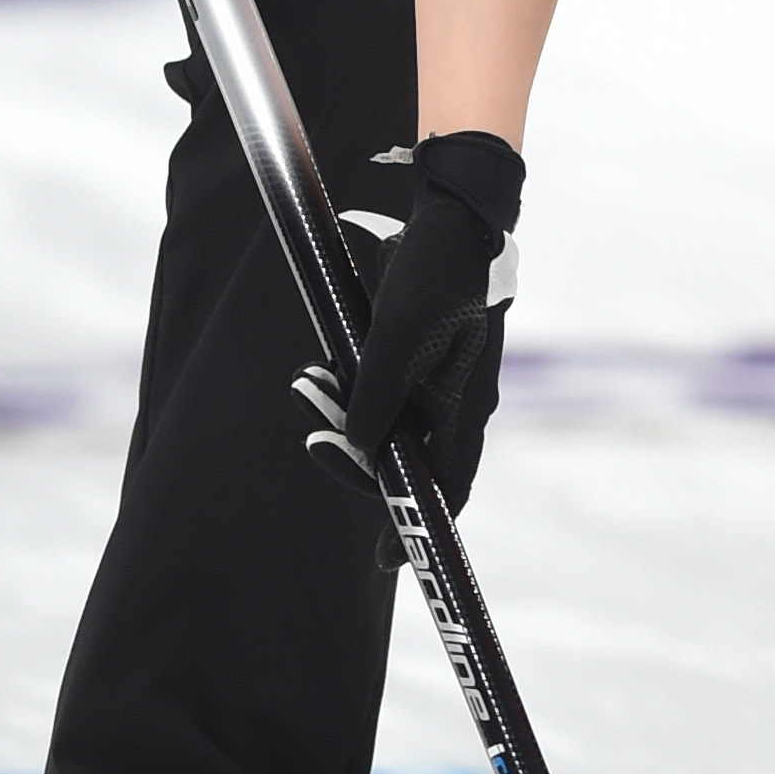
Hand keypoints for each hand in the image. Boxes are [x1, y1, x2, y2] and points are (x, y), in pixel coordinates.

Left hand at [299, 132, 521, 510]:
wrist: (451, 213)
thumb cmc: (434, 271)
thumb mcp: (400, 335)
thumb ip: (379, 394)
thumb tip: (360, 446)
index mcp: (468, 404)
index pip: (449, 486)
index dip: (417, 523)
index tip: (384, 560)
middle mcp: (459, 402)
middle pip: (409, 457)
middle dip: (356, 456)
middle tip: (314, 439)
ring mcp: (441, 380)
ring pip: (388, 423)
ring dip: (343, 416)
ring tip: (306, 387)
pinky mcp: (421, 358)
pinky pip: (382, 392)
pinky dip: (350, 388)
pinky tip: (321, 372)